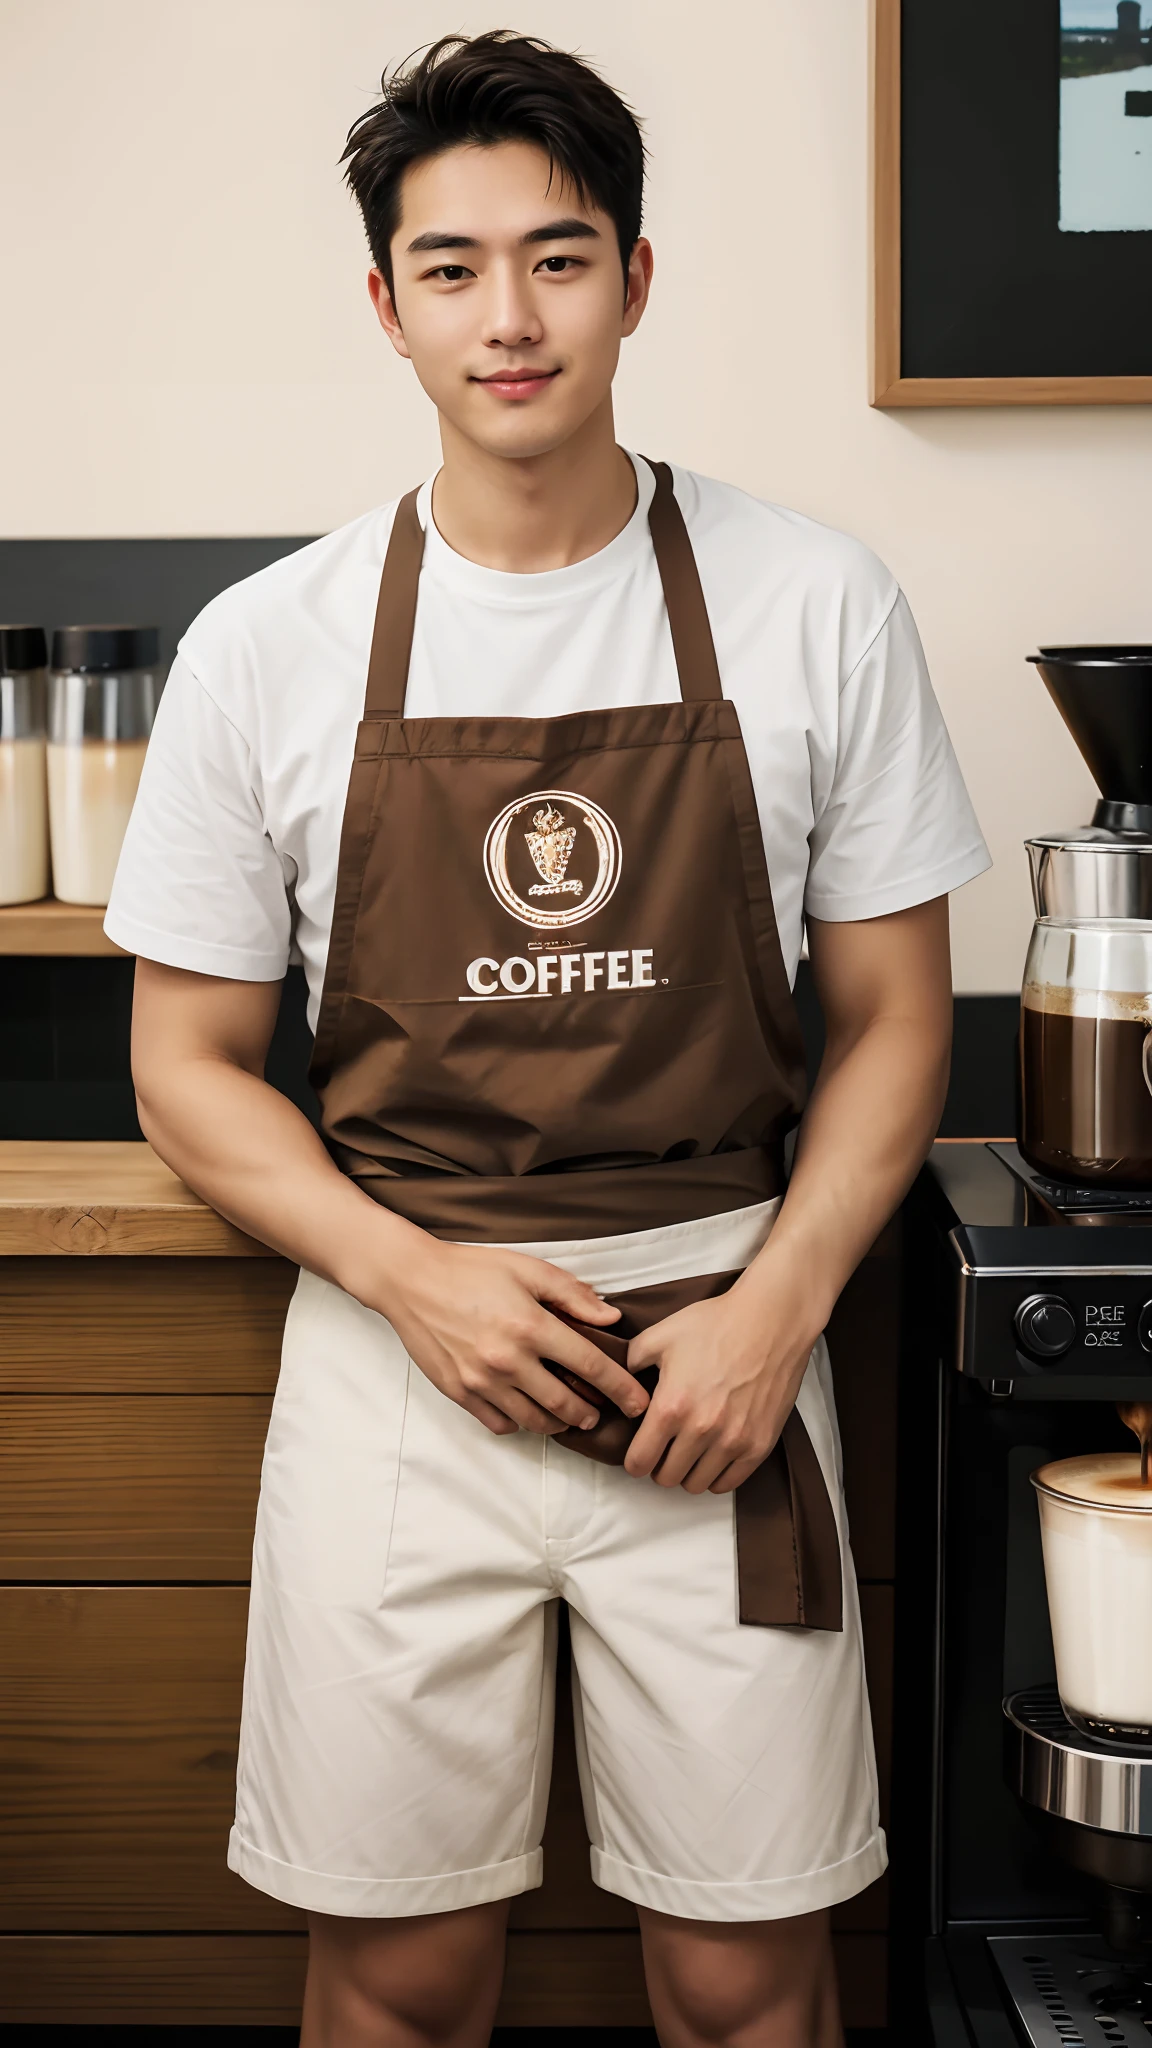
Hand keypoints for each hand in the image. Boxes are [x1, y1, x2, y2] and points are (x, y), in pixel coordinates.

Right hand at [374, 1239, 648, 1437]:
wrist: (411, 1281)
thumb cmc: (471, 1270)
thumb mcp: (527, 1269)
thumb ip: (572, 1294)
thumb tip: (610, 1316)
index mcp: (531, 1326)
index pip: (590, 1366)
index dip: (620, 1387)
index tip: (638, 1402)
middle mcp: (509, 1360)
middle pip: (565, 1403)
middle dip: (591, 1413)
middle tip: (600, 1413)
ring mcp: (482, 1381)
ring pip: (534, 1420)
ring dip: (559, 1423)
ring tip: (569, 1416)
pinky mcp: (459, 1393)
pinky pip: (500, 1423)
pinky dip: (519, 1422)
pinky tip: (526, 1410)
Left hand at [622, 1269, 818, 1492]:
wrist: (770, 1321)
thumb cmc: (716, 1324)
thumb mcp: (661, 1335)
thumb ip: (631, 1362)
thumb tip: (622, 1383)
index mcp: (671, 1406)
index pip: (639, 1461)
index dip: (634, 1460)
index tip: (638, 1452)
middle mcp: (701, 1430)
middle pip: (667, 1478)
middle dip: (659, 1465)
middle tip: (665, 1448)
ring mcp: (733, 1441)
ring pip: (696, 1485)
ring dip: (688, 1472)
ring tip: (689, 1451)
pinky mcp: (759, 1445)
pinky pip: (729, 1483)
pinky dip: (716, 1475)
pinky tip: (713, 1455)